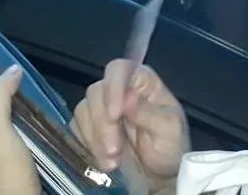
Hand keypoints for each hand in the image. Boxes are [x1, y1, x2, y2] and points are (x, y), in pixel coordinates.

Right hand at [71, 60, 189, 194]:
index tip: (115, 115)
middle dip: (103, 124)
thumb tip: (127, 98)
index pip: (121, 69)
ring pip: (84, 111)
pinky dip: (87, 146)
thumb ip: (149, 112)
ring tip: (114, 161)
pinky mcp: (89, 128)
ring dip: (95, 138)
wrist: (159, 177)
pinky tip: (104, 161)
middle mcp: (120, 91)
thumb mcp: (169, 128)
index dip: (113, 88)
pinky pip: (76, 130)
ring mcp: (102, 109)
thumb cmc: (170, 147)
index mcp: (142, 82)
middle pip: (97, 92)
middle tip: (115, 150)